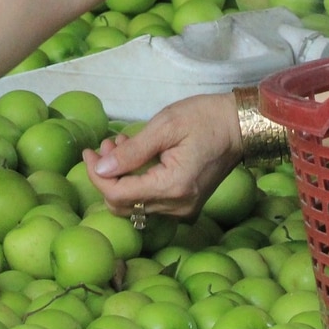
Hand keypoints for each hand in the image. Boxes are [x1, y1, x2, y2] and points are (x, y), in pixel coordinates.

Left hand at [83, 92, 243, 219]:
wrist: (240, 127)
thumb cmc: (205, 118)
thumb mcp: (165, 126)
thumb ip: (131, 151)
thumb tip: (99, 169)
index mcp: (173, 187)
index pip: (118, 194)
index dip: (96, 176)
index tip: (88, 153)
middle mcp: (177, 207)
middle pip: (123, 206)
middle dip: (107, 177)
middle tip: (105, 146)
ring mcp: (183, 210)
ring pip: (135, 206)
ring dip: (120, 178)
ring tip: (120, 145)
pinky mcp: (185, 206)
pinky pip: (150, 203)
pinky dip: (136, 183)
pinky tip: (136, 157)